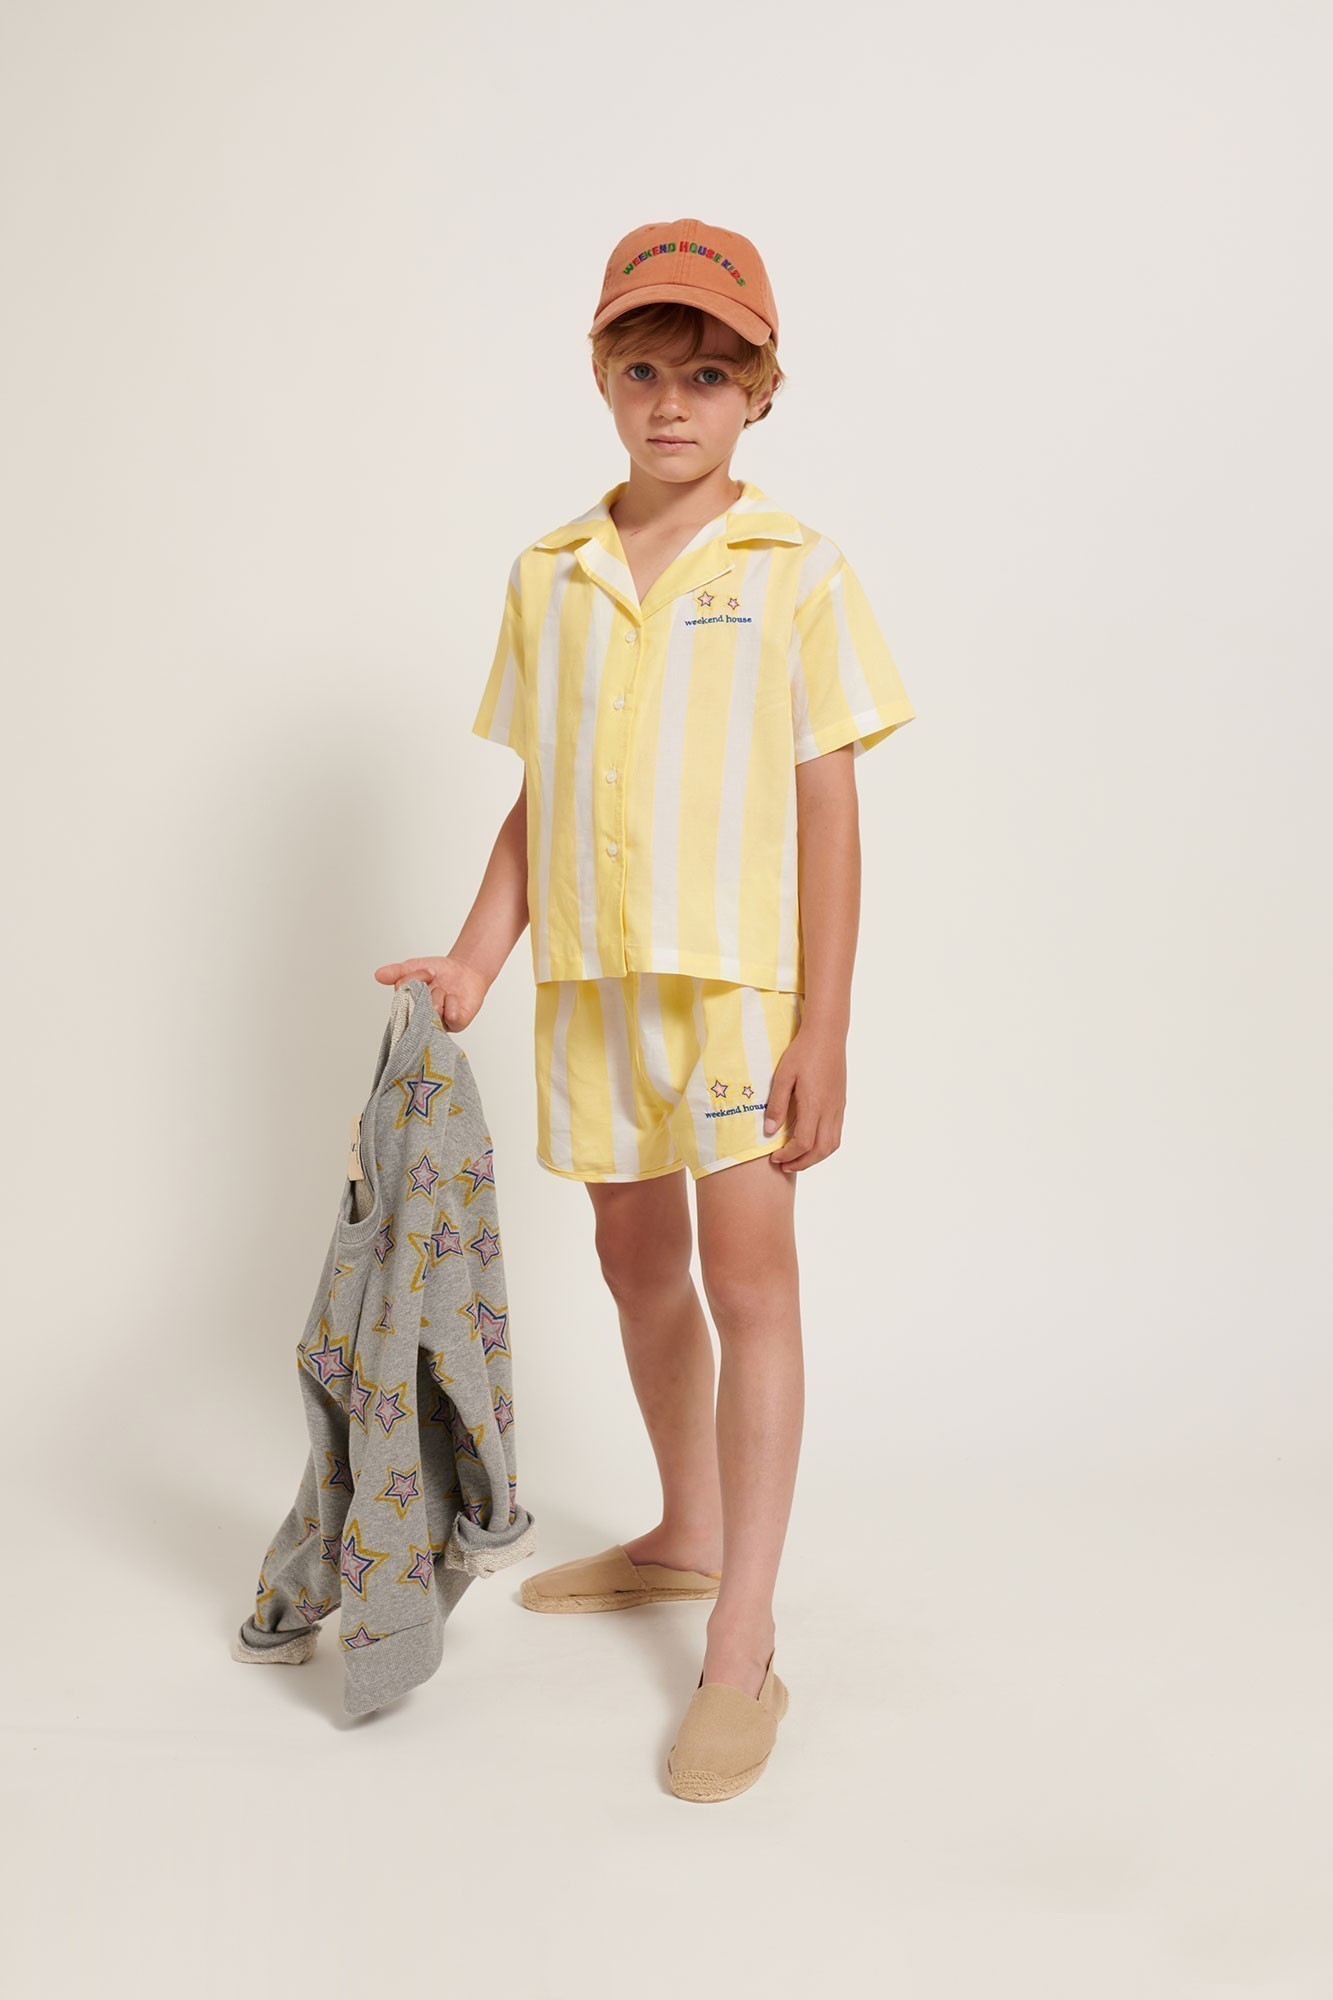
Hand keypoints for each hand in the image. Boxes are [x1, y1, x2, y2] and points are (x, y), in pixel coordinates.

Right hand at [373, 955, 489, 1030]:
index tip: (427, 970)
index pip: (401, 1001)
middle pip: (417, 1007)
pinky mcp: (456, 1025)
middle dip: (427, 986)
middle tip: (434, 977)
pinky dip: (454, 1002)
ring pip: (434, 1011)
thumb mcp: (414, 967)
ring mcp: (438, 1024)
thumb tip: (378, 975)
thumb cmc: (439, 972)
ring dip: (440, 994)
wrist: (465, 968)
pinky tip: (455, 999)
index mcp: (408, 1007)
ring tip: (444, 990)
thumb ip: (396, 972)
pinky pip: (452, 1016)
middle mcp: (421, 1019)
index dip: (411, 982)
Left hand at [762, 1025, 845, 1172]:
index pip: (804, 1143)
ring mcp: (838, 1107)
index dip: (788, 1155)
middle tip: (784, 1166)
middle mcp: (830, 1110)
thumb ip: (776, 1105)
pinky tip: (811, 1142)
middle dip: (803, 1163)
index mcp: (814, 1105)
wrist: (827, 1035)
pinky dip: (824, 1146)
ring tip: (797, 1159)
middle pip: (821, 1150)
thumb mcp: (783, 1076)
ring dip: (815, 1157)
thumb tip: (770, 1131)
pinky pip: (836, 1133)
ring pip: (832, 1144)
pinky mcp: (841, 1103)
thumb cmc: (802, 1052)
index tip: (774, 1157)